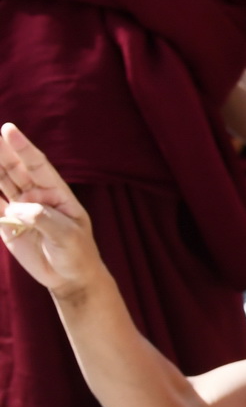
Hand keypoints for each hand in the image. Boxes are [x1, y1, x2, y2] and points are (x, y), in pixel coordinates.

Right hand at [0, 125, 107, 298]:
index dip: (22, 147)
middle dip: (0, 152)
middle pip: (14, 169)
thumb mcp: (67, 236)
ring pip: (0, 183)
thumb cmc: (76, 253)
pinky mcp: (7, 224)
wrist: (69, 276)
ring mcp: (20, 209)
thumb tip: (17, 207)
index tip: (8, 129)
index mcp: (56, 192)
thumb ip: (45, 219)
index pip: (37, 165)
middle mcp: (36, 196)